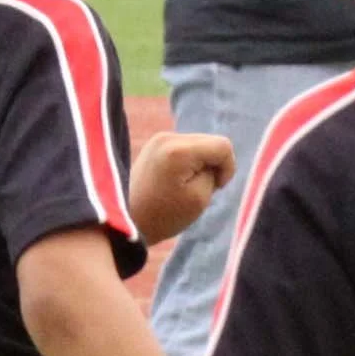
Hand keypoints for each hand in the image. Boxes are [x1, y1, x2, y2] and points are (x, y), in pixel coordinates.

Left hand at [129, 129, 233, 245]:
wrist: (126, 219)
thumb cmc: (163, 216)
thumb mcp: (200, 198)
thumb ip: (214, 173)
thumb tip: (214, 160)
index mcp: (180, 150)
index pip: (223, 145)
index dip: (228, 168)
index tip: (216, 188)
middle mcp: (169, 136)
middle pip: (211, 142)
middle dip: (213, 165)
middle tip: (199, 189)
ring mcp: (159, 138)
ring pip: (199, 145)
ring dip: (200, 165)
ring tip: (185, 186)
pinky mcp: (154, 144)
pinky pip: (185, 148)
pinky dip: (188, 163)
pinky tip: (176, 181)